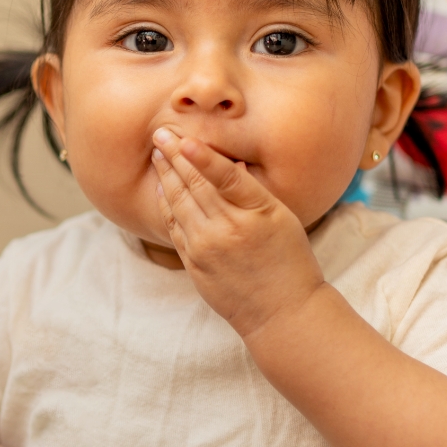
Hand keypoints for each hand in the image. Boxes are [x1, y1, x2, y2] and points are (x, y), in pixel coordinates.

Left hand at [151, 127, 325, 339]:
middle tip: (161, 133)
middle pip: (195, 185)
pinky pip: (174, 226)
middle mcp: (228, 229)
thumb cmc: (289, 262)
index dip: (203, 155)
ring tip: (157, 153)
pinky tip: (161, 186)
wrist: (281, 313)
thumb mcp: (282, 219)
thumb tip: (230, 163)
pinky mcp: (193, 263)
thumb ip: (252, 192)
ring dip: (165, 175)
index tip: (184, 138)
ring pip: (179, 202)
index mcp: (257, 214)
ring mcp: (206, 248)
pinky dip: (166, 203)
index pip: (225, 177)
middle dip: (175, 156)